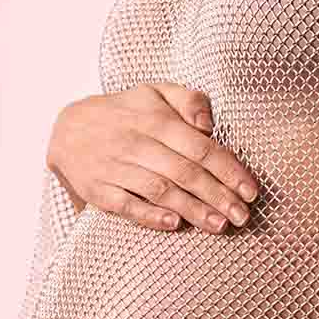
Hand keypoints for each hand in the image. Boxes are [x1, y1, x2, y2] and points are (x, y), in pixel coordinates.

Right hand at [46, 82, 257, 232]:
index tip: (251, 191)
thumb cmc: (125, 114)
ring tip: (219, 225)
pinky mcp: (98, 189)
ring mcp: (116, 167)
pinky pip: (125, 204)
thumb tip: (209, 124)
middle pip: (185, 172)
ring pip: (160, 190)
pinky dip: (149, 215)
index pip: (201, 147)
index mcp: (156, 120)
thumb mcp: (155, 93)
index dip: (229, 170)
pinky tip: (174, 225)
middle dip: (218, 195)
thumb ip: (189, 100)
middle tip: (242, 216)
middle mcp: (137, 143)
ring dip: (192, 210)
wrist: (67, 128)